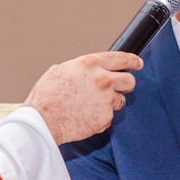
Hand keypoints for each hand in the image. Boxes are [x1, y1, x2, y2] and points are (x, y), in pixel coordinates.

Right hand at [24, 52, 141, 145]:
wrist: (42, 121)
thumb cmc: (47, 97)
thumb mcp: (60, 70)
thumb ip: (81, 68)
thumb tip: (89, 70)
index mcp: (90, 64)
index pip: (121, 58)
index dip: (132, 60)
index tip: (137, 63)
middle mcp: (102, 79)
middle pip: (129, 80)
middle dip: (125, 84)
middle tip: (118, 88)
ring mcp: (106, 99)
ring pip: (120, 100)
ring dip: (111, 102)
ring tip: (91, 105)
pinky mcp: (106, 117)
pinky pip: (110, 115)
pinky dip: (101, 116)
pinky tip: (86, 115)